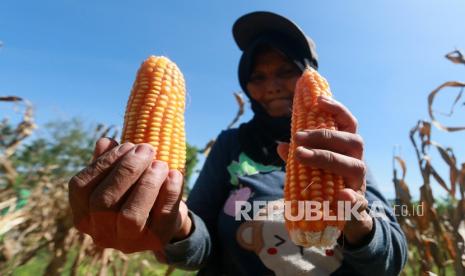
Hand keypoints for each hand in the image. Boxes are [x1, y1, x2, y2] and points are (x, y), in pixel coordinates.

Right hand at [68, 138, 191, 254]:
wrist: (164, 216)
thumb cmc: (135, 190)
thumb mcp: (120, 175)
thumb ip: (109, 160)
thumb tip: (105, 142)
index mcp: (84, 214)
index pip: (81, 188)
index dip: (104, 163)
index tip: (127, 145)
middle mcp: (100, 233)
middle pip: (103, 202)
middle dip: (127, 170)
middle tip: (147, 149)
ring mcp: (127, 242)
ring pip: (130, 216)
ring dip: (147, 184)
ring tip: (160, 163)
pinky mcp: (155, 241)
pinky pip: (162, 217)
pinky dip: (170, 192)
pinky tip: (174, 174)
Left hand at [277, 96, 372, 245]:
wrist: (343, 214)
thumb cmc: (326, 182)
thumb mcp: (311, 166)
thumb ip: (299, 155)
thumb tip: (280, 145)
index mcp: (347, 147)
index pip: (348, 123)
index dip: (336, 109)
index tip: (318, 100)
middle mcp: (357, 160)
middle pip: (352, 141)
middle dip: (324, 136)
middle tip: (297, 137)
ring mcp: (359, 182)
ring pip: (355, 166)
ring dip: (327, 158)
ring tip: (301, 156)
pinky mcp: (357, 203)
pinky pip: (358, 200)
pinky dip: (350, 198)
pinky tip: (341, 195)